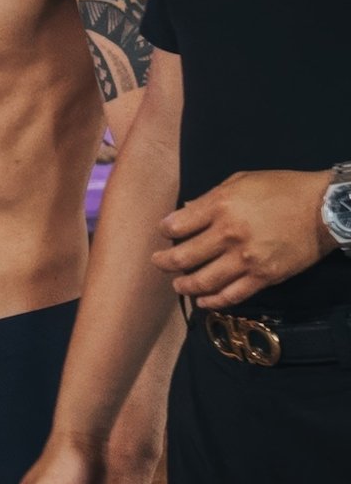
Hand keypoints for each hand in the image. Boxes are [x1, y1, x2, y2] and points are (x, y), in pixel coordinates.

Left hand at [152, 169, 335, 308]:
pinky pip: (232, 295)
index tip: (165, 232)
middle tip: (158, 263)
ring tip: (178, 285)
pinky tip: (203, 300)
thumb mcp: (241, 181)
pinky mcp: (264, 277)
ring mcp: (246, 259)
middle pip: (183, 257)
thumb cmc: (282, 188)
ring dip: (184, 285)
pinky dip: (213, 301)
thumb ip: (209, 198)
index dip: (165, 231)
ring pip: (203, 281)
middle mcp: (229, 235)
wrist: (325, 208)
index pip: (176, 226)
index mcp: (220, 206)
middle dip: (164, 262)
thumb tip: (184, 212)